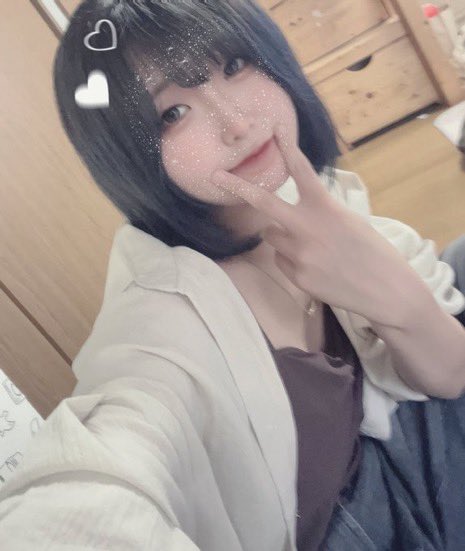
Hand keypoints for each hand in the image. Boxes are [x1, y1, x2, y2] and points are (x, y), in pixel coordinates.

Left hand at [210, 124, 426, 328]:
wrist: (386, 290)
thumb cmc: (373, 252)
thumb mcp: (350, 222)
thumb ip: (319, 214)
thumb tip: (293, 218)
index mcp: (326, 208)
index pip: (302, 171)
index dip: (287, 148)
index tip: (273, 130)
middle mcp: (307, 228)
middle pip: (264, 204)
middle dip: (237, 187)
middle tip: (215, 176)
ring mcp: (300, 254)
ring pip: (271, 237)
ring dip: (281, 236)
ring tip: (312, 248)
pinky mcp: (298, 276)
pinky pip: (281, 261)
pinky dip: (292, 260)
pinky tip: (316, 267)